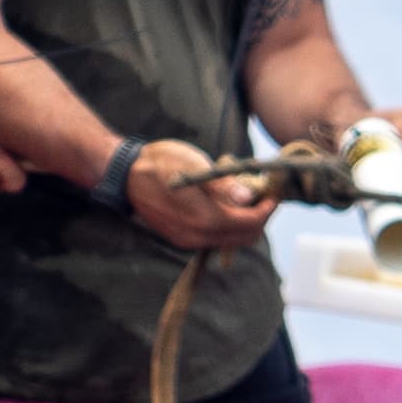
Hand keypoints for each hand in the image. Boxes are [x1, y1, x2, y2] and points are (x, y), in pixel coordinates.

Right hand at [125, 137, 276, 255]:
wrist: (126, 174)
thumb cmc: (161, 162)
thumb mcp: (194, 164)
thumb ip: (223, 184)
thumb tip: (248, 196)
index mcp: (205, 218)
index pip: (250, 223)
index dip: (267, 209)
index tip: (275, 193)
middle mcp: (197, 236)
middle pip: (244, 237)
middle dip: (259, 219)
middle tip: (265, 197)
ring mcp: (187, 240)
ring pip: (229, 241)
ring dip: (244, 224)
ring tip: (247, 199)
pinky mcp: (180, 239)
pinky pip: (213, 239)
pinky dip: (227, 227)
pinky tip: (226, 207)